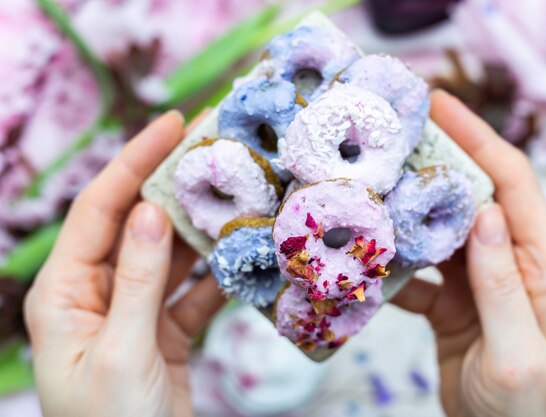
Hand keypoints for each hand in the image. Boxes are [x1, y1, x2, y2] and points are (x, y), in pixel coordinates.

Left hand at [24, 110, 224, 416]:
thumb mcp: (120, 351)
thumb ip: (136, 280)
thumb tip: (148, 210)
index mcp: (64, 293)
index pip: (98, 209)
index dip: (133, 162)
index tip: (171, 124)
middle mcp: (97, 293)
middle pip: (137, 224)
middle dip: (172, 184)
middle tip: (212, 143)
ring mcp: (135, 311)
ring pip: (170, 254)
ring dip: (202, 226)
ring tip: (237, 188)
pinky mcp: (166, 330)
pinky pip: (194, 291)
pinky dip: (218, 274)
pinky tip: (244, 254)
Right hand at [393, 91, 545, 416]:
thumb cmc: (525, 411)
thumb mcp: (518, 354)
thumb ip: (503, 284)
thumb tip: (482, 213)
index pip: (512, 184)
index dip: (478, 138)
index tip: (440, 104)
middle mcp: (515, 262)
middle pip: (473, 195)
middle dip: (436, 162)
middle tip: (393, 136)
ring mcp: (481, 279)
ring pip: (442, 229)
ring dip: (408, 211)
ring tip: (370, 188)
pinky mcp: (454, 299)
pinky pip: (421, 268)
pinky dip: (395, 262)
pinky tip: (367, 260)